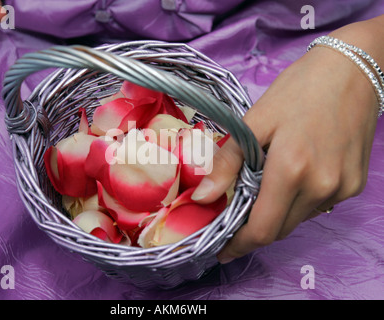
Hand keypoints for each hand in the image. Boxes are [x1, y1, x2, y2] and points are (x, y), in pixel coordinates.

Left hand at [191, 17, 382, 263]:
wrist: (352, 70)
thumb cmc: (297, 91)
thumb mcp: (254, 121)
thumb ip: (228, 164)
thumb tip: (203, 198)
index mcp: (291, 169)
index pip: (263, 229)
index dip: (239, 245)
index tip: (221, 251)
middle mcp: (321, 187)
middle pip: (279, 229)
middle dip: (253, 229)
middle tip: (235, 216)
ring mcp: (342, 188)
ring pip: (297, 219)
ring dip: (275, 215)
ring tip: (261, 191)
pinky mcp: (354, 184)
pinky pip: (317, 207)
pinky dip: (296, 203)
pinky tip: (289, 180)